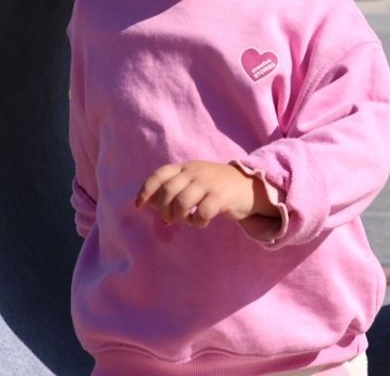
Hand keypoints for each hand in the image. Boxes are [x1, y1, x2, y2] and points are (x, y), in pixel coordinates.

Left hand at [136, 160, 273, 227]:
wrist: (250, 186)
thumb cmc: (217, 186)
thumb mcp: (194, 180)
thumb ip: (174, 188)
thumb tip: (148, 205)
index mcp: (185, 167)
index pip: (159, 175)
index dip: (146, 191)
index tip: (139, 206)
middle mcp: (195, 172)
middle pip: (167, 192)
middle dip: (163, 210)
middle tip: (170, 219)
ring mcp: (208, 183)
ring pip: (181, 203)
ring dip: (180, 217)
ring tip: (188, 220)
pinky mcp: (221, 197)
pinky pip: (201, 213)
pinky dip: (197, 222)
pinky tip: (201, 222)